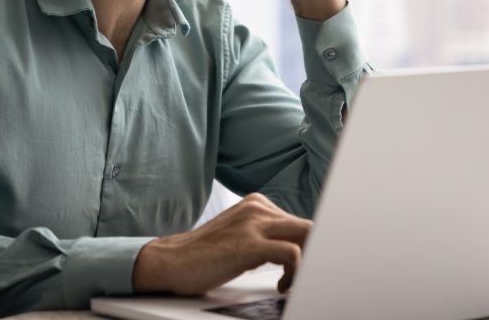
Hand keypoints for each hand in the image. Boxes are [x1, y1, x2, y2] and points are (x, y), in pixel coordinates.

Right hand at [131, 193, 310, 295]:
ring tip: (297, 281)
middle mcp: (258, 208)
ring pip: (307, 235)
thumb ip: (268, 236)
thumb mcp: (241, 236)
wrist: (170, 261)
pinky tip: (283, 285)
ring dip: (309, 262)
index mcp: (258, 204)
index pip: (302, 221)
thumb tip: (302, 250)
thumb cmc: (205, 255)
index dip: (315, 244)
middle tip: (314, 274)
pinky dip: (296, 272)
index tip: (318, 262)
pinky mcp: (248, 244)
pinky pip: (292, 254)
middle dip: (318, 251)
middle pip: (310, 225)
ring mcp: (253, 224)